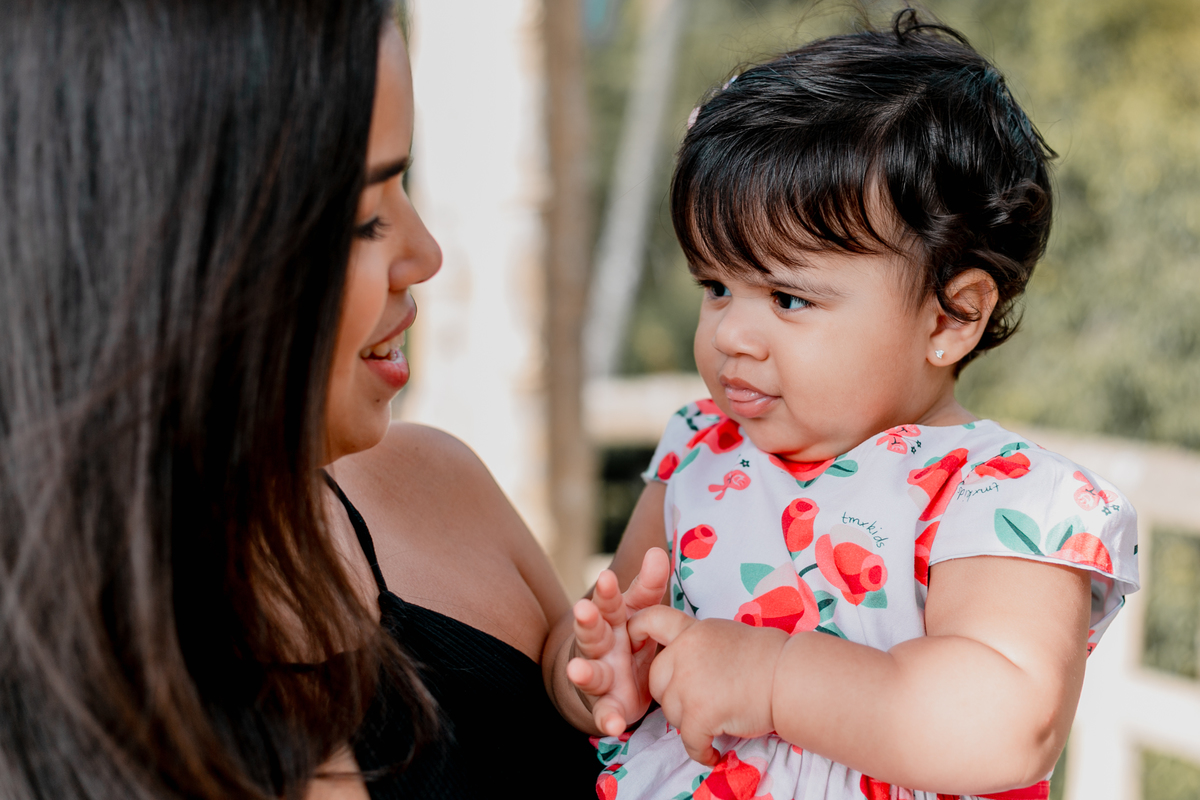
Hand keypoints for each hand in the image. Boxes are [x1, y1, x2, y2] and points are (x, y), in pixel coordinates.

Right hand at [567, 547, 669, 735]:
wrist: (611, 676)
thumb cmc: (628, 634)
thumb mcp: (638, 609)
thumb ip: (648, 585)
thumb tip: (659, 552)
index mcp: (611, 618)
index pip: (608, 601)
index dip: (608, 590)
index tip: (607, 576)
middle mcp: (600, 645)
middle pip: (592, 631)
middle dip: (587, 622)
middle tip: (584, 610)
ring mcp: (601, 675)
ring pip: (591, 672)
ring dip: (583, 671)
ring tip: (577, 670)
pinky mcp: (607, 704)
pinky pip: (605, 712)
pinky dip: (607, 719)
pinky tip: (612, 725)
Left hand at [628, 605, 787, 765]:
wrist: (790, 677)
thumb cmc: (770, 657)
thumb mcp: (727, 635)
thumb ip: (700, 645)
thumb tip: (689, 662)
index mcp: (693, 631)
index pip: (652, 619)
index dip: (636, 630)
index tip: (632, 641)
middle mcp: (685, 652)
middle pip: (656, 680)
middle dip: (671, 696)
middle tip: (699, 703)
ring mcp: (689, 683)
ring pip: (670, 713)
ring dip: (689, 723)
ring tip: (715, 723)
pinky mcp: (699, 713)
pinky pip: (689, 741)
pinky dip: (701, 751)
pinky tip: (713, 754)